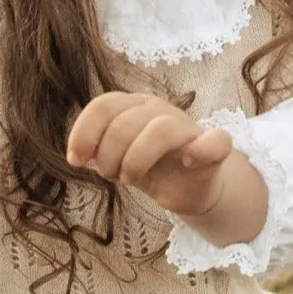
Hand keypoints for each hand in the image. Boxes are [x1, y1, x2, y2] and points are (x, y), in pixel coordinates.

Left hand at [65, 91, 234, 221]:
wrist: (189, 188)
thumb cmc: (151, 168)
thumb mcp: (117, 158)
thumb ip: (98, 150)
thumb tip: (78, 155)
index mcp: (133, 107)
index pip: (103, 105)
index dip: (84, 132)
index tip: (75, 161)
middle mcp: (159, 110)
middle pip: (125, 122)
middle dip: (108, 155)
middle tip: (110, 176)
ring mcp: (187, 127)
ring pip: (160, 129)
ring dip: (137, 159)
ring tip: (131, 179)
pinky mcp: (214, 148)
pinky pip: (217, 140)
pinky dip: (201, 150)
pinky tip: (188, 162)